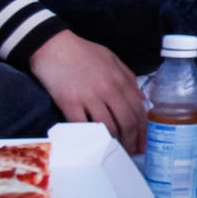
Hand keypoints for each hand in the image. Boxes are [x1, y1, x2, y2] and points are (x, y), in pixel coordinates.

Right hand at [28, 29, 146, 153]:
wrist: (52, 45)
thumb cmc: (82, 52)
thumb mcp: (112, 59)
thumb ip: (128, 78)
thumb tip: (142, 99)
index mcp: (120, 79)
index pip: (138, 110)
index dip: (143, 130)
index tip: (143, 142)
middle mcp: (108, 89)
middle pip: (127, 122)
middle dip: (132, 141)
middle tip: (132, 152)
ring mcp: (89, 97)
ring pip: (108, 128)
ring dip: (114, 143)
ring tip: (115, 151)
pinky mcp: (70, 103)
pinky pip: (83, 127)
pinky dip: (90, 137)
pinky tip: (94, 144)